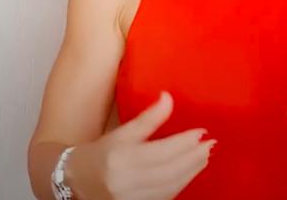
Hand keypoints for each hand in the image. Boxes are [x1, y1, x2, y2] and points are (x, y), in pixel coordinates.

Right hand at [66, 91, 215, 199]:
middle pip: (170, 170)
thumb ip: (148, 118)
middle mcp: (127, 181)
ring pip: (171, 186)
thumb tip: (168, 97)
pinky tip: (189, 172)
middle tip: (210, 144)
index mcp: (122, 158)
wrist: (76, 182)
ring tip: (204, 157)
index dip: (185, 142)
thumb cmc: (100, 154)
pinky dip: (180, 184)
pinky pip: (166, 196)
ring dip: (191, 171)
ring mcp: (133, 198)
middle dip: (194, 157)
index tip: (202, 132)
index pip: (162, 151)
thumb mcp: (122, 133)